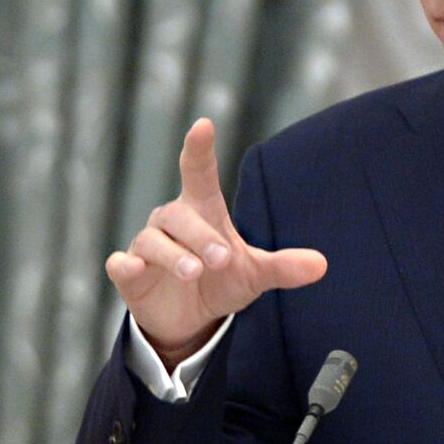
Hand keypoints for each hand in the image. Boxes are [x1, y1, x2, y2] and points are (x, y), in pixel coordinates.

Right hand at [105, 118, 326, 366]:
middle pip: (179, 216)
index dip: (198, 148)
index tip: (203, 125)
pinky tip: (132, 267)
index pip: (198, 172)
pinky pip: (121, 263)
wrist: (190, 319)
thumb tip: (322, 265)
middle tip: (222, 259)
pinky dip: (125, 264)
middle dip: (200, 237)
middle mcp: (171, 221)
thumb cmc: (221, 281)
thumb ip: (283, 266)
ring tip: (195, 272)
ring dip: (174, 255)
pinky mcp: (130, 272)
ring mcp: (148, 245)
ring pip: (153, 240)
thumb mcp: (254, 274)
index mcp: (202, 211)